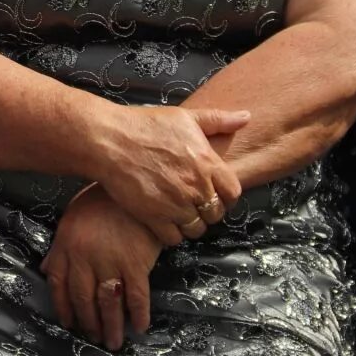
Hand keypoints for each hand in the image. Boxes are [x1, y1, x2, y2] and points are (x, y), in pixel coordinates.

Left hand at [41, 183, 163, 351]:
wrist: (132, 185)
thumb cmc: (101, 201)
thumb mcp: (72, 220)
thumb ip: (59, 248)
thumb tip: (45, 270)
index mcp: (65, 245)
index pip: (57, 283)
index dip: (63, 307)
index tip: (69, 323)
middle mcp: (83, 257)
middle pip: (82, 299)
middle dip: (88, 323)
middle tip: (94, 338)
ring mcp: (109, 261)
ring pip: (107, 304)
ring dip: (111, 327)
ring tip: (113, 342)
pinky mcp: (135, 263)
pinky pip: (136, 297)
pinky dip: (138, 315)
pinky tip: (139, 327)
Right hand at [87, 104, 245, 245]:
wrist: (109, 140)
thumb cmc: (144, 125)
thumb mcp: (185, 117)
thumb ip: (218, 119)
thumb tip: (246, 117)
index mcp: (208, 163)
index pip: (233, 193)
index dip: (225, 196)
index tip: (213, 193)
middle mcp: (196, 187)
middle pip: (215, 214)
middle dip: (206, 210)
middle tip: (192, 202)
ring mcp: (176, 205)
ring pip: (196, 229)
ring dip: (189, 224)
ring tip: (176, 212)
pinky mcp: (155, 218)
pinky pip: (173, 239)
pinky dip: (169, 233)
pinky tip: (161, 220)